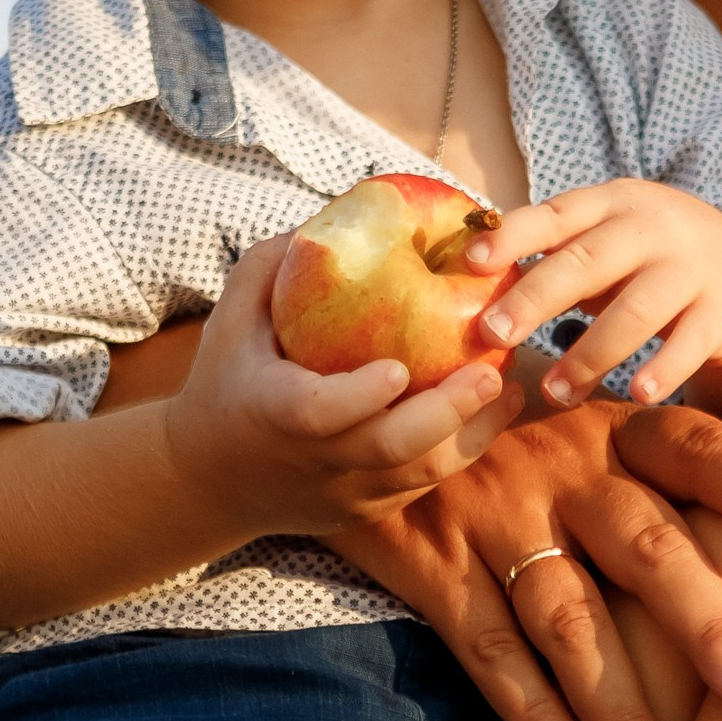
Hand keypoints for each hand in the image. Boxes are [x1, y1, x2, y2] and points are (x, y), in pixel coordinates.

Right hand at [163, 237, 518, 540]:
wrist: (211, 482)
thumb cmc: (225, 381)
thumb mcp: (231, 319)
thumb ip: (275, 265)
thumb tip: (340, 211)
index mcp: (275, 413)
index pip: (320, 413)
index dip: (361, 397)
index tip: (400, 368)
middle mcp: (315, 462)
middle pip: (390, 451)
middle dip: (447, 414)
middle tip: (492, 372)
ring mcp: (347, 492)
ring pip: (421, 476)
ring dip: (474, 434)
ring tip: (511, 388)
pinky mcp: (371, 509)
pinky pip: (426, 483)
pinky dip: (464, 447)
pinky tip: (495, 409)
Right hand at [334, 398, 721, 720]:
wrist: (358, 410)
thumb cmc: (510, 430)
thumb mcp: (582, 422)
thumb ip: (662, 471)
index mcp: (610, 427)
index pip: (698, 447)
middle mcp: (559, 467)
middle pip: (645, 547)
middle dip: (705, 623)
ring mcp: (493, 516)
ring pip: (568, 619)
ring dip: (620, 706)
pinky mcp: (434, 564)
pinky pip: (487, 649)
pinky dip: (531, 712)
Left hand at [466, 180, 721, 413]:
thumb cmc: (653, 260)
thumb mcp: (612, 237)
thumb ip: (556, 250)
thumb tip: (465, 276)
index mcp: (615, 203)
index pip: (556, 214)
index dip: (513, 236)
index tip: (470, 264)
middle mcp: (654, 228)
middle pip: (588, 262)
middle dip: (536, 297)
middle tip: (492, 335)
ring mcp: (693, 269)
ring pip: (635, 311)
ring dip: (589, 353)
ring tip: (553, 390)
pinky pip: (689, 344)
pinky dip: (663, 370)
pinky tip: (636, 394)